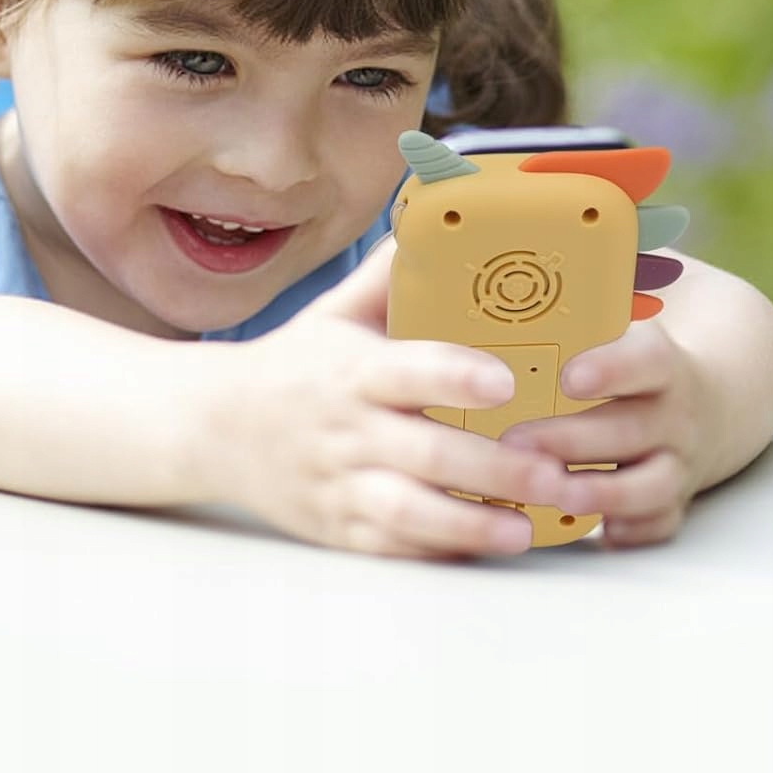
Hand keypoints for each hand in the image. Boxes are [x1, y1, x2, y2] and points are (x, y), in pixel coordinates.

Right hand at [203, 234, 594, 560]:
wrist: (216, 427)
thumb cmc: (296, 365)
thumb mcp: (334, 312)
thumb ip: (389, 275)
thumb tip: (437, 220)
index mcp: (353, 370)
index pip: (408, 371)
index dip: (456, 377)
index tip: (506, 381)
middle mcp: (348, 430)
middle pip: (426, 455)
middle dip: (496, 469)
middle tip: (556, 474)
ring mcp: (342, 485)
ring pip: (411, 513)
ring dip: (472, 524)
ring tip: (527, 529)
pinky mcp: (340, 529)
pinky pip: (392, 548)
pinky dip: (438, 552)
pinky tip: (486, 548)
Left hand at [496, 319, 706, 548]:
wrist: (710, 404)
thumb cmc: (638, 367)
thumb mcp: (621, 332)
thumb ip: (577, 328)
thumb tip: (493, 317)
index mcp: (661, 364)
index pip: (645, 361)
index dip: (609, 369)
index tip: (567, 377)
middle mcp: (675, 415)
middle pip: (630, 430)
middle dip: (570, 441)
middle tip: (514, 443)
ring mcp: (679, 462)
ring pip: (650, 484)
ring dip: (600, 492)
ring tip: (550, 493)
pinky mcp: (677, 500)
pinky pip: (660, 524)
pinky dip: (630, 531)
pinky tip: (592, 528)